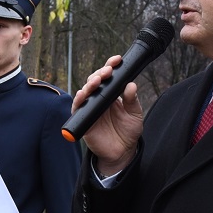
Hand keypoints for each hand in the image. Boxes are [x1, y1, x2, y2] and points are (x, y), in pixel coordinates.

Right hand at [71, 55, 143, 175]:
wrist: (122, 152)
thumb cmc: (128, 131)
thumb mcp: (135, 113)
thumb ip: (132, 99)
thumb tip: (131, 84)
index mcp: (112, 94)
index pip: (109, 76)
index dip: (111, 66)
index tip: (117, 60)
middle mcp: (99, 99)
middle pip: (95, 80)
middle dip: (100, 73)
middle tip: (108, 71)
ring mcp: (91, 108)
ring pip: (85, 91)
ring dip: (89, 84)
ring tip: (97, 80)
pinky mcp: (84, 119)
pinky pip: (78, 108)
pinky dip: (79, 100)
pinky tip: (83, 94)